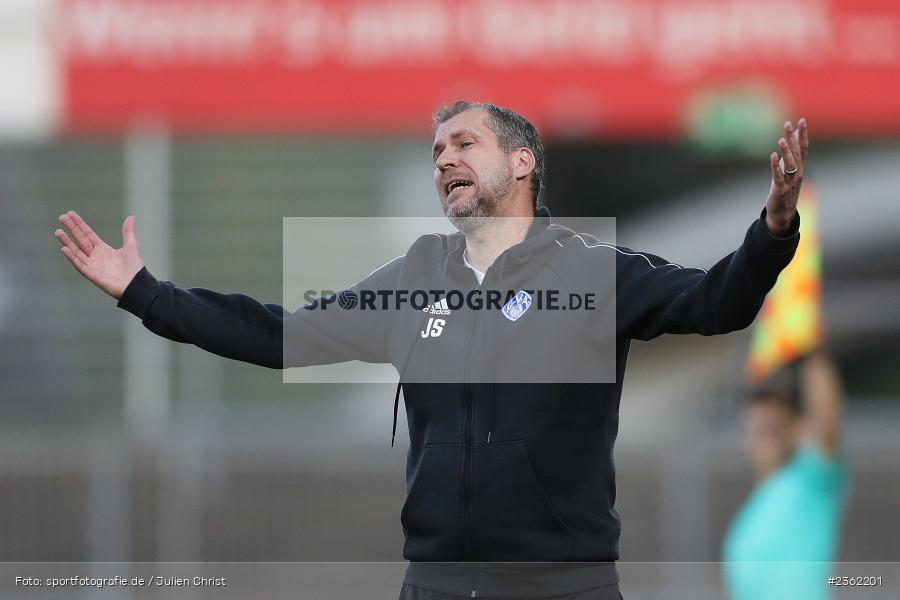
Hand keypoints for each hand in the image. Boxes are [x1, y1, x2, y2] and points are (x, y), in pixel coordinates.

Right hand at [55, 211, 144, 299]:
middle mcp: (95, 256)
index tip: (70, 214)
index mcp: (102, 249)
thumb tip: (131, 217)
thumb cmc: (134, 268)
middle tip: (61, 217)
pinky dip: (72, 257)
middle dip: (71, 229)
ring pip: (76, 251)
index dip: (79, 224)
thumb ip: (128, 232)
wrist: (136, 284)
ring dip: (67, 242)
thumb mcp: (131, 246)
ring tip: (58, 231)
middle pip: (80, 239)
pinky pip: (79, 264)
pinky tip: (65, 248)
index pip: (88, 234)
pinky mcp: (91, 274)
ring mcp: (92, 265)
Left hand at [765, 118, 808, 235]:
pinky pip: (778, 175)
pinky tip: (773, 155)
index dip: (802, 134)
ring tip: (781, 139)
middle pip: (796, 152)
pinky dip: (776, 165)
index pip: (803, 147)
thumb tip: (790, 138)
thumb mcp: (788, 170)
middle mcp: (798, 172)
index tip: (801, 120)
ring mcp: (790, 181)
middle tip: (788, 124)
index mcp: (800, 166)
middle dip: (793, 138)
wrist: (783, 212)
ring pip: (790, 163)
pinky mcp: (780, 189)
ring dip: (786, 151)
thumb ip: (790, 155)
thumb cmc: (785, 188)